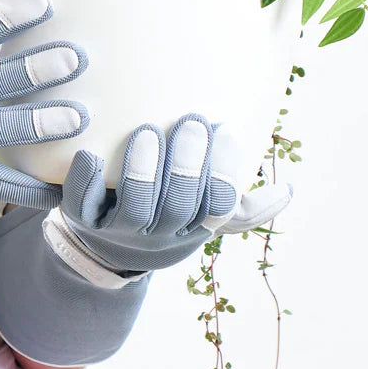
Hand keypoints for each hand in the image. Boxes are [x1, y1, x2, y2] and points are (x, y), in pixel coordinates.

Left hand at [46, 114, 293, 282]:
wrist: (103, 247)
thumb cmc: (162, 217)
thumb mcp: (200, 216)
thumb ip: (240, 204)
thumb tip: (285, 191)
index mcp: (194, 229)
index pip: (221, 206)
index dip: (226, 172)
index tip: (226, 131)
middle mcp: (159, 235)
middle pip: (180, 205)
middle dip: (188, 164)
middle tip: (191, 121)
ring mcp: (119, 230)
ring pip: (137, 205)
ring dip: (144, 168)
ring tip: (148, 131)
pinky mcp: (82, 220)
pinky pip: (82, 203)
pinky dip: (86, 177)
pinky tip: (90, 153)